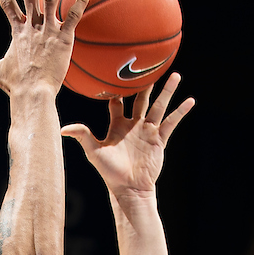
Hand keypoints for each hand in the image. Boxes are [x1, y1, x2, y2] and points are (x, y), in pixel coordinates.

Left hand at [61, 73, 193, 196]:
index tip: (117, 73)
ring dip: (167, 92)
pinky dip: (181, 112)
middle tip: (148, 66)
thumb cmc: (110, 172)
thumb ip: (82, 136)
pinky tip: (190, 101)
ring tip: (176, 75)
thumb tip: (63, 129)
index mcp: (118, 126)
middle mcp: (134, 125)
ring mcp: (148, 131)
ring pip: (159, 106)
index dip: (117, 90)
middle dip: (145, 84)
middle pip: (141, 99)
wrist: (129, 188)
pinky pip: (171, 123)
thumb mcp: (95, 152)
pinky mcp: (159, 140)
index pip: (118, 103)